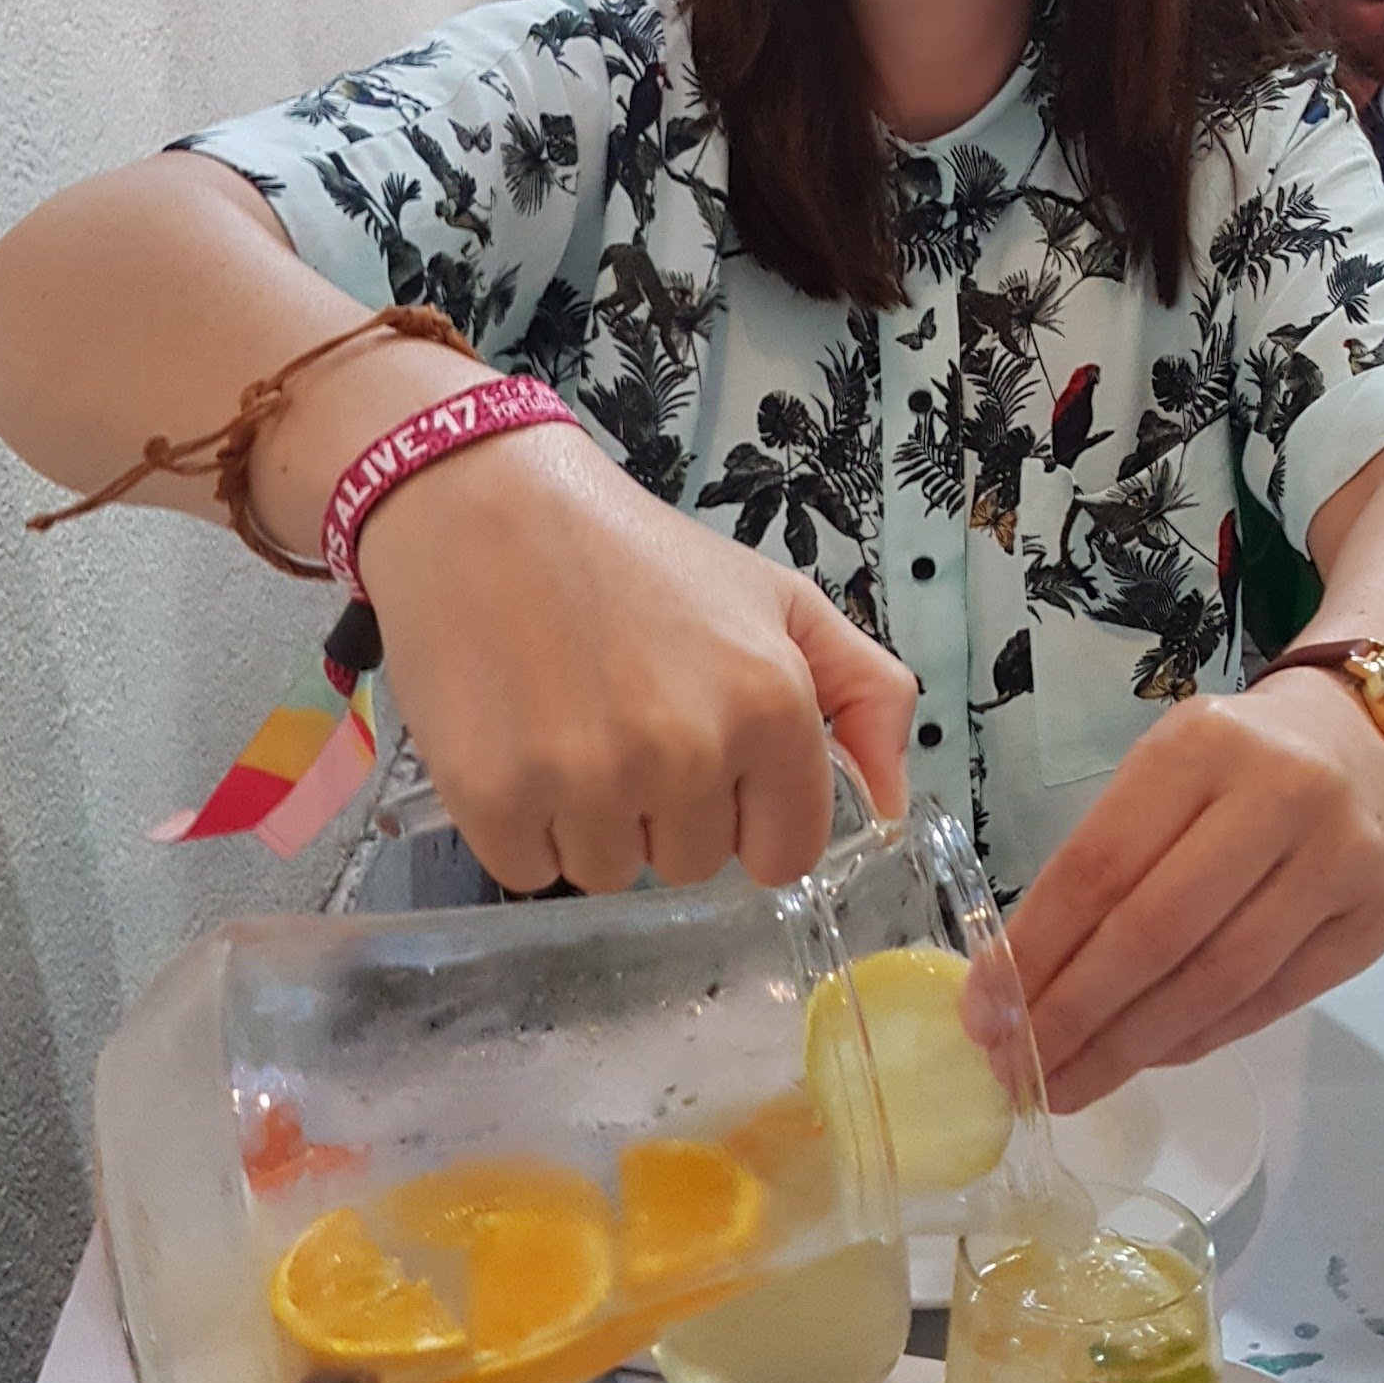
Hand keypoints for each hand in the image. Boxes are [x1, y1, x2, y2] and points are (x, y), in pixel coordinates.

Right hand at [356, 423, 914, 894]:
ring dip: (594, 821)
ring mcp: (589, 782)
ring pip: (610, 873)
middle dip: (668, 810)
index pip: (785, 853)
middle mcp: (688, 753)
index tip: (714, 768)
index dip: (750, 816)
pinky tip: (520, 742)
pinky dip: (523, 826)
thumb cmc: (642, 558)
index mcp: (772, 706)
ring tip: (572, 724)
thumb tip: (892, 803)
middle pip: (694, 863)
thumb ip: (867, 693)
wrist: (491, 510)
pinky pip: (531, 872)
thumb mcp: (781, 599)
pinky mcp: (496, 799)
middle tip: (628, 718)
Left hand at [1000, 673, 1383, 1112]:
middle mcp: (1281, 797)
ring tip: (1069, 1083)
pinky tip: (1144, 1058)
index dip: (1037, 949)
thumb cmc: (1240, 763)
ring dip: (1130, 1047)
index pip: (1101, 865)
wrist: (1374, 748)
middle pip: (1157, 933)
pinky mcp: (1371, 928)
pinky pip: (1267, 1004)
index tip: (982, 1011)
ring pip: (1215, 982)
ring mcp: (1337, 865)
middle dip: (1075, 1014)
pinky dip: (1195, 1041)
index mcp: (1203, 745)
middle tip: (1017, 1069)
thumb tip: (1015, 981)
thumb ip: (1103, 859)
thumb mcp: (1166, 772)